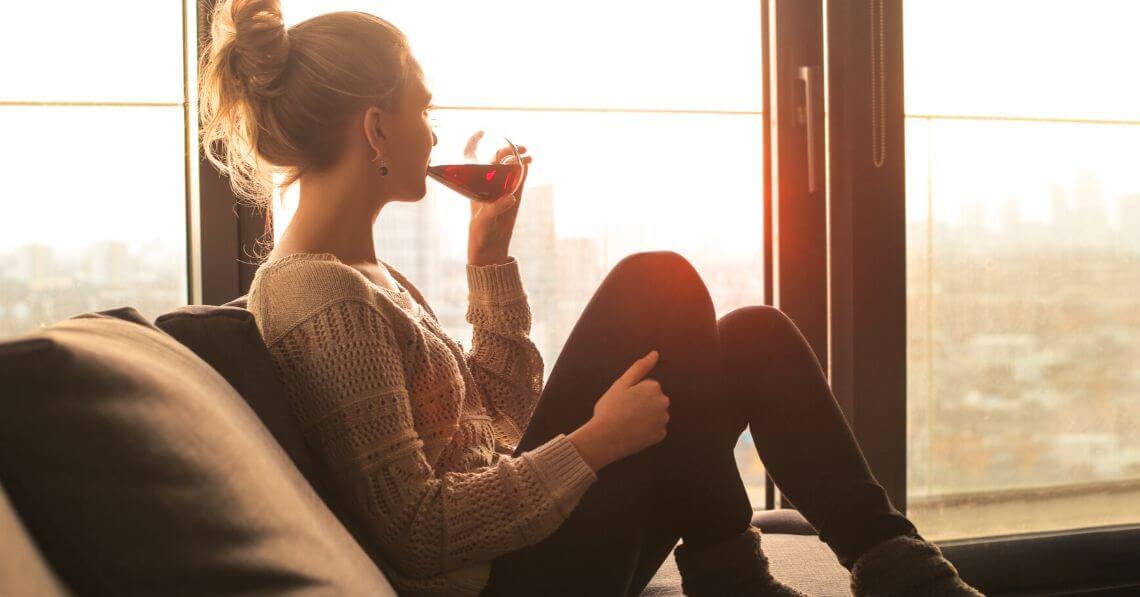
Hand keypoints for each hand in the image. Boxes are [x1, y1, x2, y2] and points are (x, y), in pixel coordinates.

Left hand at [467, 142, 531, 265]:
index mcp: (475, 185)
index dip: (474, 143)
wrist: (491, 248)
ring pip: (510, 168)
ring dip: (519, 159)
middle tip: (520, 149)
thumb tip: (511, 197)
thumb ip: (495, 208)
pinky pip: (520, 181)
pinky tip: (528, 165)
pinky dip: (524, 171)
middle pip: (496, 159)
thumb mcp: (484, 221)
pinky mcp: (514, 198)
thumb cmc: (480, 233)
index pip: (471, 158)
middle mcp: (488, 185)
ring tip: (529, 156)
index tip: (482, 132)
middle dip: (507, 150)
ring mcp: (502, 190)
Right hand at [568, 351, 670, 470]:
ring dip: (644, 418)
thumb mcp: (621, 384)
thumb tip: (655, 353)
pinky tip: (633, 433)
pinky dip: (646, 431)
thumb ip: (640, 367)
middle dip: (642, 405)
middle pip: (653, 401)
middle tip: (624, 412)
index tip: (622, 402)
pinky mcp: (661, 434)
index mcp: (654, 387)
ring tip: (627, 423)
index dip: (632, 394)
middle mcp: (663, 402)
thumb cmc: (610, 409)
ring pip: (654, 415)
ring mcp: (663, 419)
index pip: (646, 388)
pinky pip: (654, 430)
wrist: (606, 438)